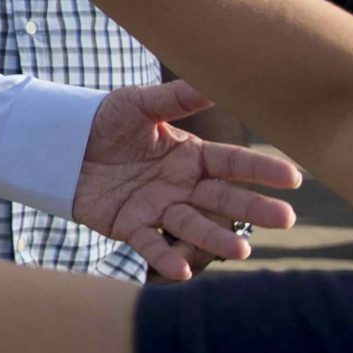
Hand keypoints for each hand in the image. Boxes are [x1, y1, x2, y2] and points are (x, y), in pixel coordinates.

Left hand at [72, 82, 303, 278]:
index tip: (294, 177)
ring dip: (216, 237)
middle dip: (255, 208)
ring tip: (241, 250)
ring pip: (193, 225)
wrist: (59, 143)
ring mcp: (158, 208)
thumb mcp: (139, 104)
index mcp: (192, 155)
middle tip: (287, 219)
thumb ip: (176, 98)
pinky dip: (166, 258)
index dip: (262, 170)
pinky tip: (184, 270)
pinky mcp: (130, 226)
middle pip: (223, 198)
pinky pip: (151, 244)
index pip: (233, 163)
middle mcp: (182, 185)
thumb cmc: (104, 120)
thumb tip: (215, 82)